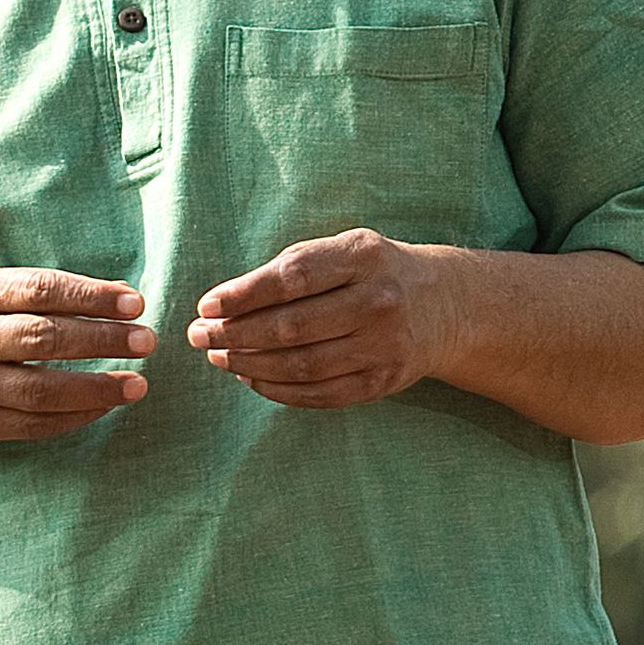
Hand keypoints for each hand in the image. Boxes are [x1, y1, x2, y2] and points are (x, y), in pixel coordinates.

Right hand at [0, 266, 149, 442]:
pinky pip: (33, 424)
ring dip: (96, 387)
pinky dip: (75, 416)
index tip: (134, 303)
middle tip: (146, 341)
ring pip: (41, 390)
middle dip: (102, 340)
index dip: (90, 296)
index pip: (40, 290)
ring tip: (137, 384)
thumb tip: (121, 294)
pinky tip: (106, 406)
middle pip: (43, 339)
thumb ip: (49, 292)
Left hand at [189, 227, 434, 406]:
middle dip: (235, 334)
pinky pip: (319, 394)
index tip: (207, 305)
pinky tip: (250, 378)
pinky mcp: (382, 383)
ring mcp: (383, 347)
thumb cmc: (373, 272)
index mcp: (363, 257)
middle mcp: (378, 302)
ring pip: (301, 365)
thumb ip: (291, 268)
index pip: (293, 277)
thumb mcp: (344, 250)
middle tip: (198, 335)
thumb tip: (224, 304)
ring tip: (218, 356)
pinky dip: (276, 390)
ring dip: (249, 365)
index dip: (244, 294)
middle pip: (292, 327)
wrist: (445, 306)